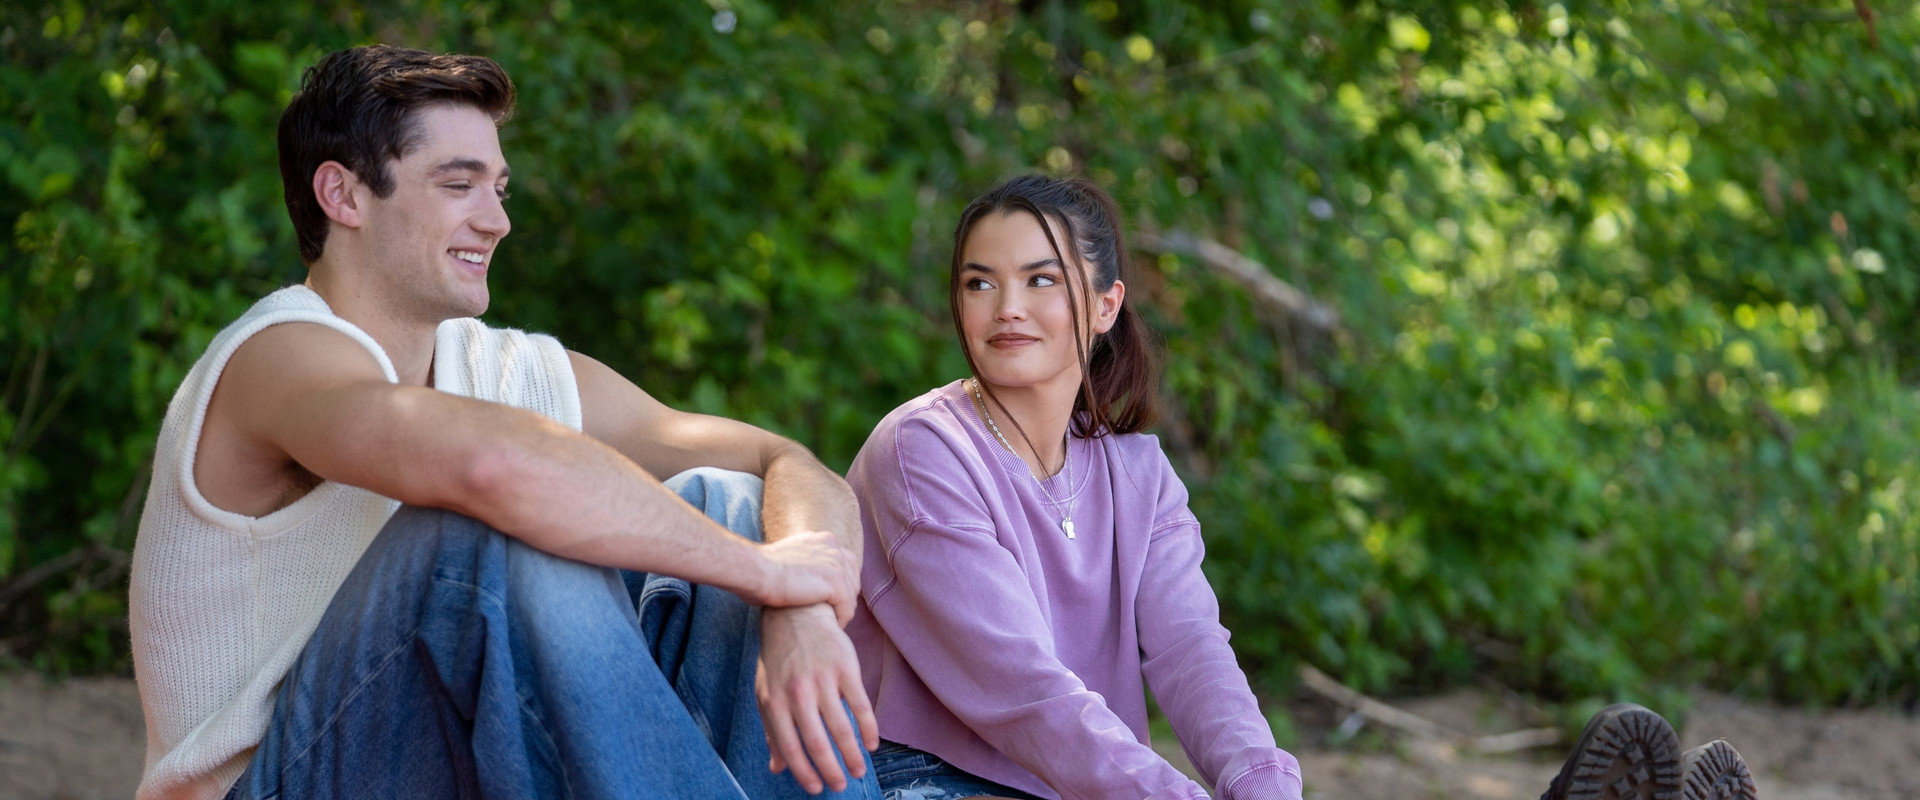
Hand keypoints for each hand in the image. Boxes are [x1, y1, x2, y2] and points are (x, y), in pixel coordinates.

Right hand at [752, 530, 858, 623]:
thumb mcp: (789, 558)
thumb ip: (805, 563)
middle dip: (844, 598)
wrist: (756, 571)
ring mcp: (837, 563)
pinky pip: (847, 608)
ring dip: (842, 611)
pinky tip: (831, 628)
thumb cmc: (761, 570)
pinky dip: (841, 620)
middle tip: (833, 615)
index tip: (830, 600)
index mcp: (824, 540)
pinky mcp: (836, 582)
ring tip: (831, 624)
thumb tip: (805, 577)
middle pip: (852, 578)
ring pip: (851, 595)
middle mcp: (834, 547)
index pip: (845, 563)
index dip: (840, 584)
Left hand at [757, 603, 878, 793]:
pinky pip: (861, 705)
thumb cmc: (780, 662)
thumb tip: (777, 767)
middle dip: (832, 770)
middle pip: (818, 742)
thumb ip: (772, 731)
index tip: (817, 788)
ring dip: (853, 755)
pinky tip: (872, 744)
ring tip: (859, 770)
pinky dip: (869, 729)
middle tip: (841, 785)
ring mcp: (823, 679)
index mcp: (775, 702)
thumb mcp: (767, 693)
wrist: (796, 616)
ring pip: (842, 727)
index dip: (804, 773)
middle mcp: (798, 692)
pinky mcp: (846, 667)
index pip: (790, 747)